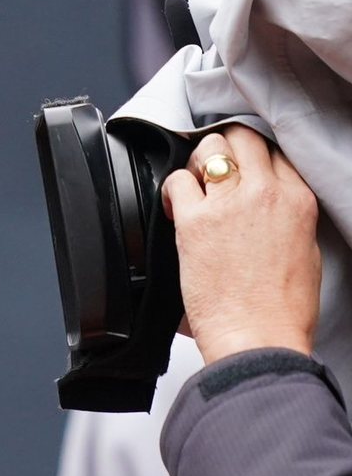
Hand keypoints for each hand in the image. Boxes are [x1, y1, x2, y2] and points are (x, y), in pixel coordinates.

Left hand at [161, 125, 321, 363]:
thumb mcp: (303, 254)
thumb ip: (286, 222)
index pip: (274, 153)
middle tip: (211, 171)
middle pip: (244, 138)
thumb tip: (267, 217)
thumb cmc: (279, 311)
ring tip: (193, 185)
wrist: (259, 337)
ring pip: (212, 147)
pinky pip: (178, 181)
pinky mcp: (195, 222)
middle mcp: (266, 193)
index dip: (253, 158)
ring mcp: (230, 204)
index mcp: (297, 200)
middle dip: (225, 147)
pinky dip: (171, 187)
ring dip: (198, 160)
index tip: (240, 172)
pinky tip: (173, 204)